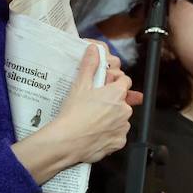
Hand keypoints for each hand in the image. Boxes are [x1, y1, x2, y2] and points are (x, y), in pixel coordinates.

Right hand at [48, 44, 134, 164]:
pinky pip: (117, 135)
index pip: (125, 81)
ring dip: (112, 118)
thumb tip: (94, 50)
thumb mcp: (80, 85)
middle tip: (94, 104)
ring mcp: (123, 127)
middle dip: (112, 101)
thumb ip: (89, 65)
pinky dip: (109, 134)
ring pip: (120, 119)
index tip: (105, 85)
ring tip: (93, 119)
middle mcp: (125, 110)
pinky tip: (95, 132)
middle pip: (123, 101)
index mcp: (117, 93)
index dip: (115, 82)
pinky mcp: (119, 143)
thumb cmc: (74, 113)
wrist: (67, 141)